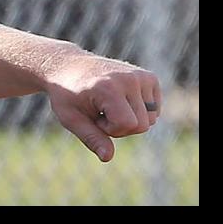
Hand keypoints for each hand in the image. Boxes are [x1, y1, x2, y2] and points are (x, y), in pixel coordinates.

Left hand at [44, 53, 162, 162]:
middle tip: (101, 112)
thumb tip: (107, 157)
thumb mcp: (72, 119)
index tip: (94, 117)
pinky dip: (141, 111)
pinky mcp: (149, 77)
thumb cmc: (68, 94)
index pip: (129, 125)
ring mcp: (141, 76)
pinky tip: (122, 101)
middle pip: (143, 125)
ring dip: (132, 119)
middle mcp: (129, 79)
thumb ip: (92, 138)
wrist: (69, 66)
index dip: (110, 129)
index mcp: (108, 88)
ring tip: (111, 106)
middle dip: (121, 126)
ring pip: (151, 118)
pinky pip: (155, 109)